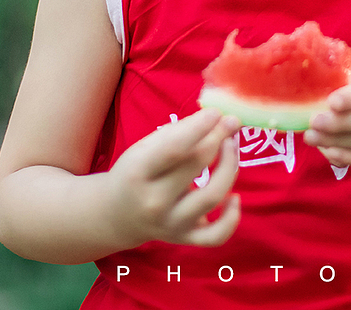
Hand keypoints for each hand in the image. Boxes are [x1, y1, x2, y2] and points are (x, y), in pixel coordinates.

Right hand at [106, 108, 242, 247]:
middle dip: (219, 137)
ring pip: (212, 197)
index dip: (201, 127)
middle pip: (196, 165)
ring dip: (229, 167)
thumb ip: (179, 133)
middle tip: (229, 122)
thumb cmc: (135, 172)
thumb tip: (218, 118)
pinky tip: (234, 197)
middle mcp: (153, 202)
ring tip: (231, 147)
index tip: (217, 112)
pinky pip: (216, 236)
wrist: (116, 214)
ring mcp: (170, 224)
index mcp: (137, 173)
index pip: (174, 148)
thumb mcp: (144, 148)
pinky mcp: (184, 238)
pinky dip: (232, 218)